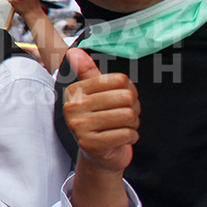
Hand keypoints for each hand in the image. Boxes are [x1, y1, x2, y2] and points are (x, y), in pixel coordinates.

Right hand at [63, 48, 138, 174]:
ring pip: (128, 116)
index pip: (119, 80)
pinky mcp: (90, 144)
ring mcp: (79, 127)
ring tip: (122, 127)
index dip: (129, 90)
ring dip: (133, 124)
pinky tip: (120, 138)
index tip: (121, 100)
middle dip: (133, 109)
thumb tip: (74, 51)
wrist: (98, 154)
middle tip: (125, 116)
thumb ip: (87, 72)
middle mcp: (73, 107)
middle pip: (126, 98)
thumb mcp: (95, 94)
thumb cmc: (100, 119)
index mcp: (75, 91)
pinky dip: (131, 137)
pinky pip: (127, 134)